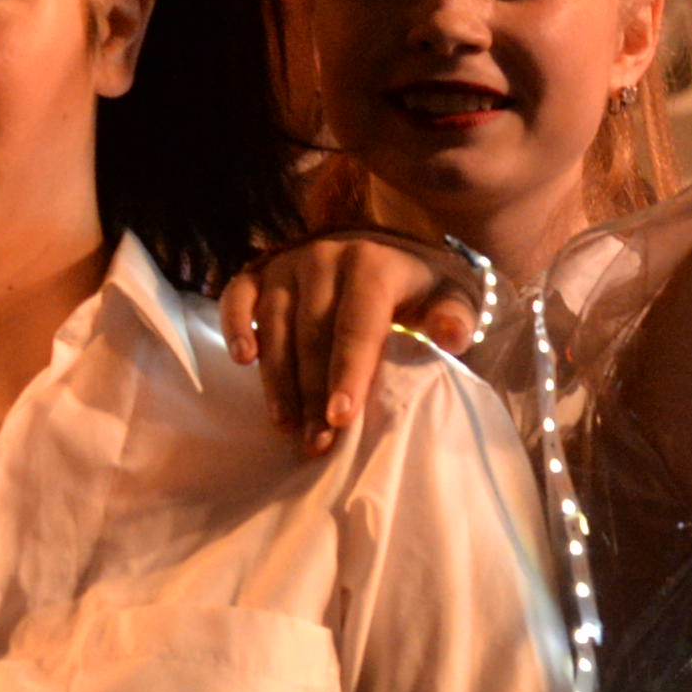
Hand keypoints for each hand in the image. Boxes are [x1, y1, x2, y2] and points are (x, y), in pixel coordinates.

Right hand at [218, 229, 479, 453]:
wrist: (390, 250)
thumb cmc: (422, 288)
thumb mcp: (452, 297)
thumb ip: (456, 317)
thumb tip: (451, 337)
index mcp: (372, 263)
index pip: (356, 325)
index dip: (347, 373)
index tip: (340, 418)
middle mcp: (324, 257)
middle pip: (311, 333)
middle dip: (312, 391)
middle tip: (316, 440)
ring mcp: (287, 262)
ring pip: (274, 325)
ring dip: (277, 378)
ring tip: (286, 423)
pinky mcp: (260, 269)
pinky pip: (237, 298)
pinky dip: (234, 327)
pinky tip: (242, 362)